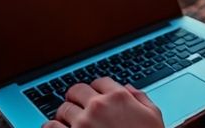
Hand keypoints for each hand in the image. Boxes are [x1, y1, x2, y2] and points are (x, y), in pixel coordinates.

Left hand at [43, 77, 163, 127]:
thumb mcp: (154, 117)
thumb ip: (141, 99)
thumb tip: (129, 89)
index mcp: (119, 97)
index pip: (99, 82)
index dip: (97, 90)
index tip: (95, 97)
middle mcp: (99, 106)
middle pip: (77, 90)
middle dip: (77, 98)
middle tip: (78, 107)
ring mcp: (83, 122)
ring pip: (63, 108)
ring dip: (65, 115)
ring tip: (69, 122)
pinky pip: (50, 127)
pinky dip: (51, 127)